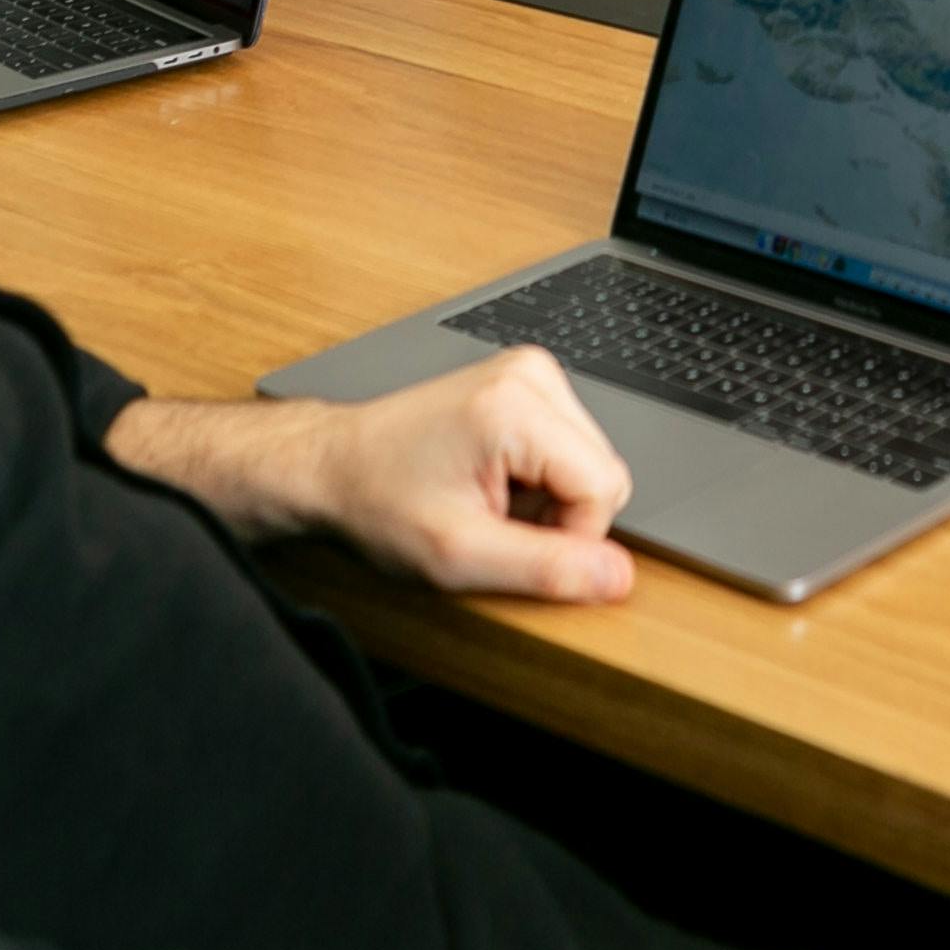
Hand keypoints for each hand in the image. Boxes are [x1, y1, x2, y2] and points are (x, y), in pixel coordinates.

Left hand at [111, 351, 636, 601]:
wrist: (331, 465)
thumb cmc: (379, 503)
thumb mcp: (459, 556)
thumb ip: (546, 569)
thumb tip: (618, 577)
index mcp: (517, 405)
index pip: (605, 488)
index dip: (567, 537)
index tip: (508, 543)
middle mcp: (531, 374)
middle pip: (604, 472)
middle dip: (560, 516)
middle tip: (492, 523)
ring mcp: (530, 372)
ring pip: (592, 463)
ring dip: (549, 499)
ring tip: (487, 500)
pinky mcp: (525, 382)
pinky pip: (571, 448)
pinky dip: (539, 478)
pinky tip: (491, 481)